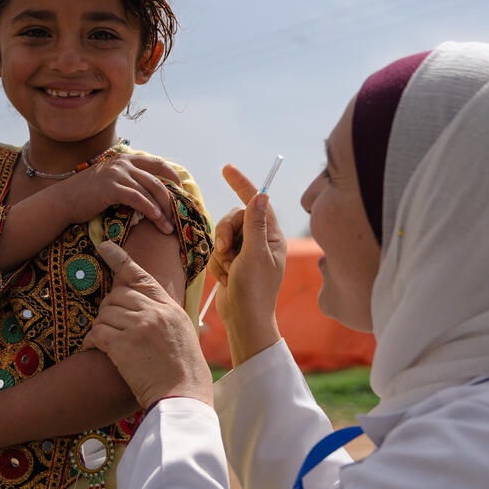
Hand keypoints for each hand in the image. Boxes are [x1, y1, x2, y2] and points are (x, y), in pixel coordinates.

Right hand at [53, 155, 179, 233]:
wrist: (62, 200)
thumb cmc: (86, 195)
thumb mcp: (110, 181)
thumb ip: (128, 180)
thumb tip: (149, 191)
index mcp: (125, 159)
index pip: (158, 163)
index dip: (173, 177)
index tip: (181, 192)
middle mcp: (123, 163)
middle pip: (157, 180)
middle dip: (171, 200)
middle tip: (178, 216)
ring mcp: (118, 174)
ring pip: (150, 190)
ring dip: (163, 210)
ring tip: (169, 227)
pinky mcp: (112, 188)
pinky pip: (138, 199)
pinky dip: (150, 210)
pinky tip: (157, 220)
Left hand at [86, 240, 213, 408]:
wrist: (183, 396)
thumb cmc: (183, 372)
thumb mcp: (182, 334)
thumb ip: (162, 316)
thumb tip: (141, 307)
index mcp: (170, 308)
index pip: (142, 276)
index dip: (120, 259)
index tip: (104, 246)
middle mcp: (155, 312)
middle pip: (117, 295)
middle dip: (109, 310)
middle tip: (111, 329)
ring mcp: (139, 327)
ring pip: (105, 314)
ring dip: (101, 328)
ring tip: (107, 344)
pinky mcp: (123, 345)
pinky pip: (97, 333)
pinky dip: (92, 342)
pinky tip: (94, 350)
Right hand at [208, 164, 285, 362]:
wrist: (243, 320)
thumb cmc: (255, 290)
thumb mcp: (255, 254)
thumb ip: (254, 224)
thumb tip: (261, 195)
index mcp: (272, 236)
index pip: (257, 203)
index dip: (242, 185)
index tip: (227, 169)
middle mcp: (259, 241)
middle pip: (234, 218)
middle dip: (225, 234)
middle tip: (226, 251)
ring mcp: (245, 252)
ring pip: (222, 235)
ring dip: (221, 254)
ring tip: (229, 270)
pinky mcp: (231, 263)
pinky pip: (215, 252)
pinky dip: (217, 266)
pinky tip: (226, 279)